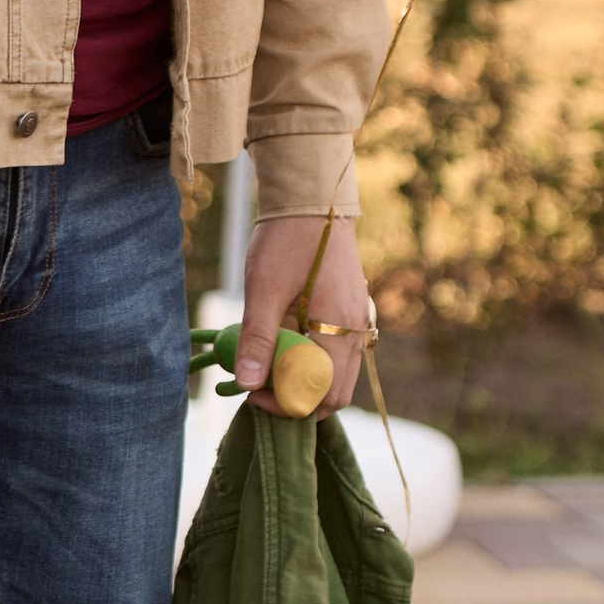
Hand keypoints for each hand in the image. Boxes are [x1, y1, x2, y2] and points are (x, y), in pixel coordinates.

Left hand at [239, 211, 374, 413]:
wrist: (311, 200)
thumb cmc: (286, 241)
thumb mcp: (264, 290)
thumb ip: (257, 339)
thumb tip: (246, 383)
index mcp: (341, 330)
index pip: (323, 395)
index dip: (286, 404)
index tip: (251, 391)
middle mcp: (357, 330)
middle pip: (335, 391)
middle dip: (295, 397)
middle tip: (257, 385)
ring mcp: (356, 320)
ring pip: (335, 372)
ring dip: (301, 379)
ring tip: (265, 363)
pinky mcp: (348, 310)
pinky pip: (334, 351)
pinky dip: (309, 359)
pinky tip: (281, 344)